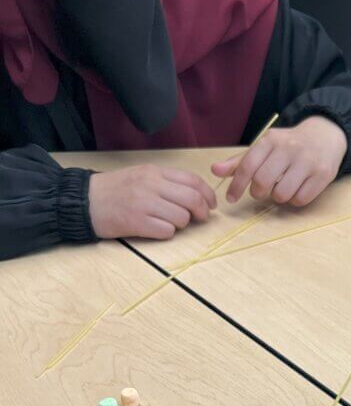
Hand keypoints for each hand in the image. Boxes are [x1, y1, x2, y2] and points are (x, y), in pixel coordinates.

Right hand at [89, 165, 216, 239]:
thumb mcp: (142, 175)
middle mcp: (151, 185)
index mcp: (155, 172)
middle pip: (192, 200)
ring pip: (182, 218)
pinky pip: (166, 232)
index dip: (208, 194)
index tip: (211, 204)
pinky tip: (156, 229)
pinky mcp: (136, 223)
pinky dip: (167, 233)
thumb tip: (199, 195)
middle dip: (202, 212)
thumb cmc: (116, 189)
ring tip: (169, 222)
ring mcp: (144, 204)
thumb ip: (168, 182)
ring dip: (182, 224)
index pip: (193, 181)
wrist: (83, 201)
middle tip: (200, 218)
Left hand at [212, 116, 347, 205]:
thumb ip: (240, 161)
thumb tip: (215, 171)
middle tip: (260, 192)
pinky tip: (297, 189)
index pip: (248, 166)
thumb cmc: (289, 145)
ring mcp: (308, 161)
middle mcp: (289, 149)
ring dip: (278, 197)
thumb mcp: (265, 147)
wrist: (326, 135)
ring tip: (282, 188)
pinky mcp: (323, 174)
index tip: (231, 198)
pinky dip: (295, 200)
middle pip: (263, 182)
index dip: (236, 185)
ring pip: (282, 194)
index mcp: (271, 140)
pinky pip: (301, 199)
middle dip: (257, 192)